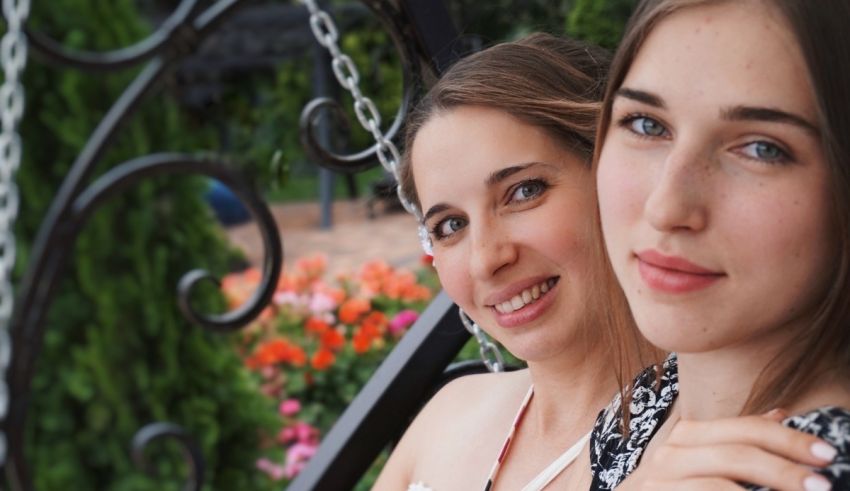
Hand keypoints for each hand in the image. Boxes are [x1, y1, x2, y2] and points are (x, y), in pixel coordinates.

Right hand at [615, 410, 835, 490]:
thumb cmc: (674, 490)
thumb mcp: (702, 463)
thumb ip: (735, 440)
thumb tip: (780, 413)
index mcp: (688, 436)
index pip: (745, 428)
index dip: (788, 439)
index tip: (826, 455)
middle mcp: (670, 453)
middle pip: (737, 453)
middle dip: (785, 470)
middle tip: (823, 485)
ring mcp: (659, 482)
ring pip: (720, 483)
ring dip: (768, 490)